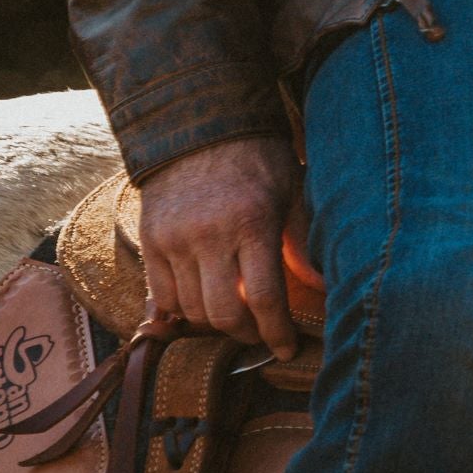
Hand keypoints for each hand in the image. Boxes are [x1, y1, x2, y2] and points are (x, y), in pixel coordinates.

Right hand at [137, 131, 299, 351]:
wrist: (198, 124)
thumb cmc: (257, 158)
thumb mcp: (290, 191)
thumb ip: (301, 242)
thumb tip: (322, 286)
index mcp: (251, 223)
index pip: (264, 298)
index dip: (276, 333)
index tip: (286, 349)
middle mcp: (209, 235)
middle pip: (223, 314)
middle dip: (245, 334)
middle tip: (259, 333)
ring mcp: (174, 239)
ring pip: (191, 310)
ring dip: (213, 324)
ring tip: (232, 317)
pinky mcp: (150, 239)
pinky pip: (161, 295)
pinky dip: (180, 311)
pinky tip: (198, 308)